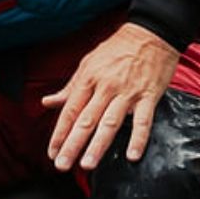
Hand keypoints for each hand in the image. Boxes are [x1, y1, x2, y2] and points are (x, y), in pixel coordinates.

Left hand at [42, 23, 180, 170]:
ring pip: (110, 123)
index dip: (59, 133)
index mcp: (88, 79)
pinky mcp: (149, 96)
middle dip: (72, 145)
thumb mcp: (87, 63)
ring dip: (97, 145)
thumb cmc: (117, 49)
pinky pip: (143, 121)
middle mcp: (105, 87)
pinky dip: (138, 139)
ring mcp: (127, 93)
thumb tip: (48, 102)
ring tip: (87, 164)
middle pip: (85, 120)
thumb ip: (70, 87)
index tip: (52, 152)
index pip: (69, 111)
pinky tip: (132, 155)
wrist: (151, 33)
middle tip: (62, 165)